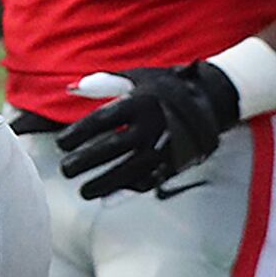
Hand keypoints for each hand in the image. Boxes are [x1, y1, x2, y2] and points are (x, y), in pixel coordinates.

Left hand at [54, 63, 239, 198]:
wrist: (214, 97)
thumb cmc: (165, 87)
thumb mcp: (137, 78)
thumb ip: (103, 84)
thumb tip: (70, 89)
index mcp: (139, 102)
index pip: (100, 121)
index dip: (78, 134)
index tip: (62, 144)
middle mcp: (152, 125)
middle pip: (112, 147)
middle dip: (85, 161)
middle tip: (66, 170)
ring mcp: (166, 145)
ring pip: (130, 169)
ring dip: (104, 183)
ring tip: (83, 192)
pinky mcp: (177, 161)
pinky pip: (150, 180)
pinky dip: (128, 191)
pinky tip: (108, 198)